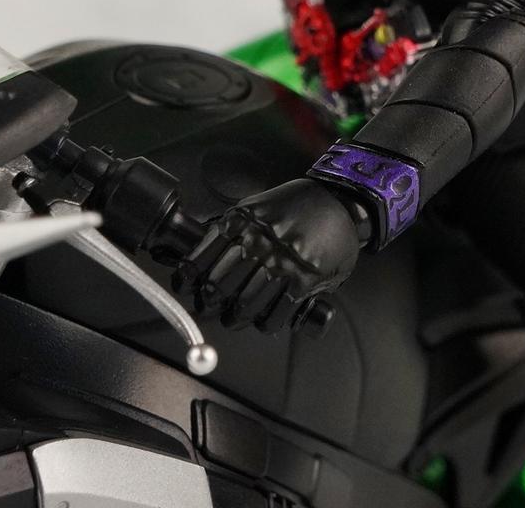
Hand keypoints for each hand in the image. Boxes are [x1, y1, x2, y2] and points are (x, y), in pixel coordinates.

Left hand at [176, 179, 363, 331]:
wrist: (339, 200)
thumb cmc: (297, 205)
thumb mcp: (257, 206)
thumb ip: (235, 228)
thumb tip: (207, 252)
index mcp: (241, 220)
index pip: (201, 256)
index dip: (187, 279)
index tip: (185, 287)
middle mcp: (258, 242)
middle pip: (218, 285)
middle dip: (208, 303)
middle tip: (208, 308)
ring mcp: (281, 262)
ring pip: (244, 303)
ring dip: (235, 317)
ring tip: (233, 318)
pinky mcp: (303, 280)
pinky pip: (276, 313)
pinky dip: (266, 324)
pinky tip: (263, 322)